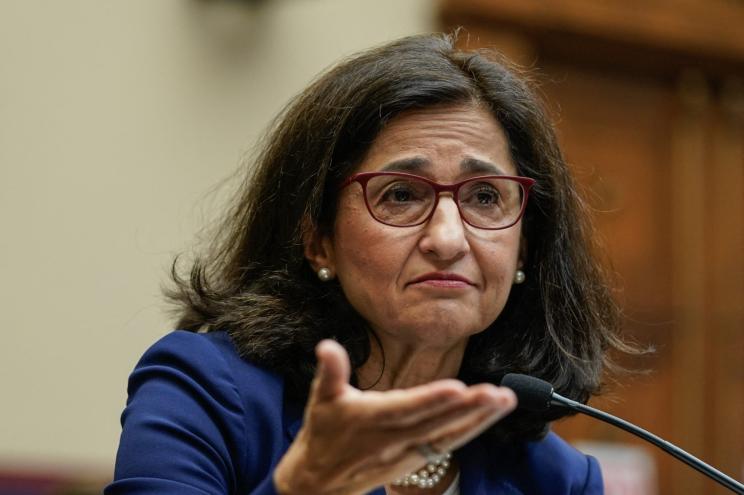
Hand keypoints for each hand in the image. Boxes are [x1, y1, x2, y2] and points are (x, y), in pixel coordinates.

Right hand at [273, 340, 516, 494]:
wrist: (320, 484)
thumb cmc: (323, 433)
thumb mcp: (321, 400)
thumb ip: (330, 372)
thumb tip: (326, 345)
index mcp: (371, 420)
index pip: (405, 409)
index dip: (430, 400)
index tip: (457, 388)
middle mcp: (394, 439)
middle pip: (436, 424)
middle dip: (468, 409)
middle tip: (498, 393)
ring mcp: (408, 452)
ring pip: (448, 435)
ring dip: (479, 419)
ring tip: (506, 399)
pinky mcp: (417, 458)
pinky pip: (448, 443)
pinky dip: (471, 428)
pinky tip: (493, 413)